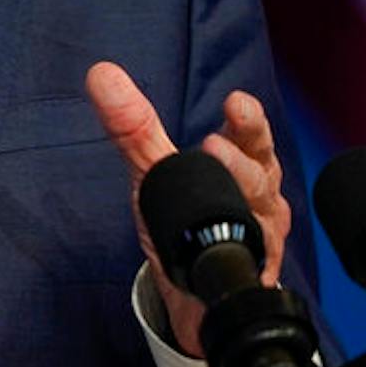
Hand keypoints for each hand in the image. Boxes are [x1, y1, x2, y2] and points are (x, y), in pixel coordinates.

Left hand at [83, 61, 290, 357]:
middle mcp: (261, 196)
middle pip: (261, 171)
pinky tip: (228, 249)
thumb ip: (134, 127)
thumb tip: (101, 75)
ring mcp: (264, 237)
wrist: (199, 291)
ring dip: (241, 195)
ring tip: (217, 178)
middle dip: (240, 157)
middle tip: (216, 144)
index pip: (251, 134)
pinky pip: (256, 263)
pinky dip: (246, 255)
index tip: (235, 103)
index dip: (246, 119)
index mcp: (244, 162)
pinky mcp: (258, 275)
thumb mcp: (157, 171)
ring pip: (261, 214)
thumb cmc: (187, 219)